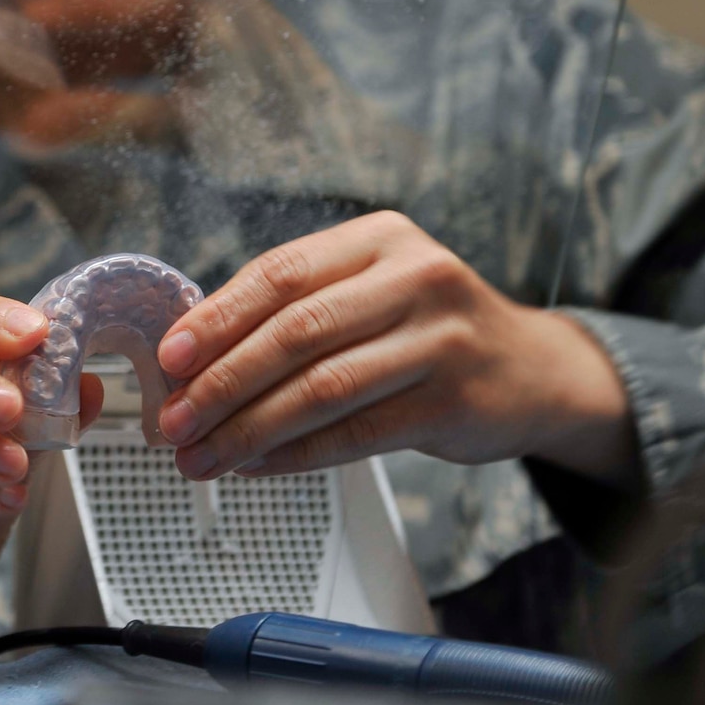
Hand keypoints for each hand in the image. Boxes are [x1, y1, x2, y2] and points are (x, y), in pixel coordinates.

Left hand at [154, 211, 636, 486]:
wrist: (534, 372)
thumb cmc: (429, 330)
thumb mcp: (373, 290)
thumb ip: (298, 307)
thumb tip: (191, 354)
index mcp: (379, 238)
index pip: (280, 272)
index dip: (217, 317)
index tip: (169, 358)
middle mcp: (415, 277)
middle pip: (295, 332)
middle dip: (222, 382)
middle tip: (174, 421)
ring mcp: (440, 339)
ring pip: (321, 388)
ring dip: (249, 429)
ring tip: (203, 456)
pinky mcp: (454, 401)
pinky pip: (356, 433)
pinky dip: (296, 454)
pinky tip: (257, 466)